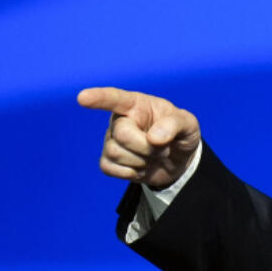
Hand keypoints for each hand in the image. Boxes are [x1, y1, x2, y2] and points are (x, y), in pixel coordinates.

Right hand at [78, 87, 200, 188]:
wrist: (179, 160)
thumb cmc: (180, 134)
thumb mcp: (188, 124)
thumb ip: (175, 124)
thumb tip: (153, 138)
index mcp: (136, 104)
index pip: (114, 98)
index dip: (98, 97)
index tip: (83, 98)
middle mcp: (119, 120)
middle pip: (122, 134)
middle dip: (147, 147)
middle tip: (163, 148)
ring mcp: (111, 140)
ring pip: (115, 153)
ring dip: (142, 160)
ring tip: (153, 156)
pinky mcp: (109, 160)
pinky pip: (109, 168)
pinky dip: (130, 173)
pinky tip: (141, 167)